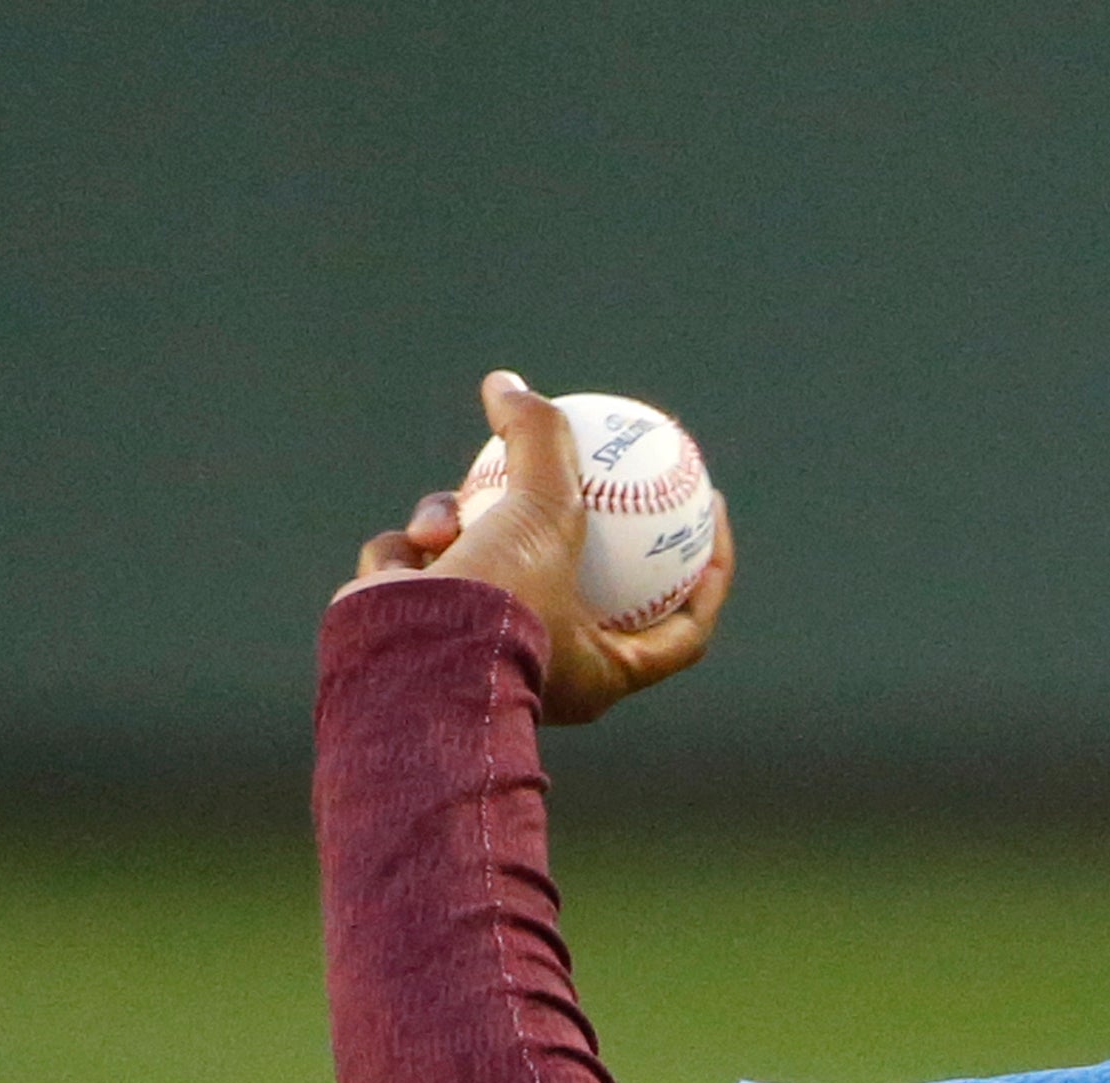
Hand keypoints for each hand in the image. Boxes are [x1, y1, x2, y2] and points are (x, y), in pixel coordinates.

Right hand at [341, 371, 733, 723]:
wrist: (400, 669)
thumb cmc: (496, 609)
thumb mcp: (542, 512)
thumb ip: (541, 441)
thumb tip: (509, 384)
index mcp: (602, 672)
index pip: (684, 626)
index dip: (709, 571)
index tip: (709, 509)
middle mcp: (545, 670)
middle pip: (571, 578)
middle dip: (554, 517)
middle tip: (568, 464)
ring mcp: (478, 655)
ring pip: (481, 559)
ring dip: (460, 523)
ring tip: (448, 520)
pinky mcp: (417, 638)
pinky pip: (423, 575)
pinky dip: (411, 556)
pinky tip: (407, 548)